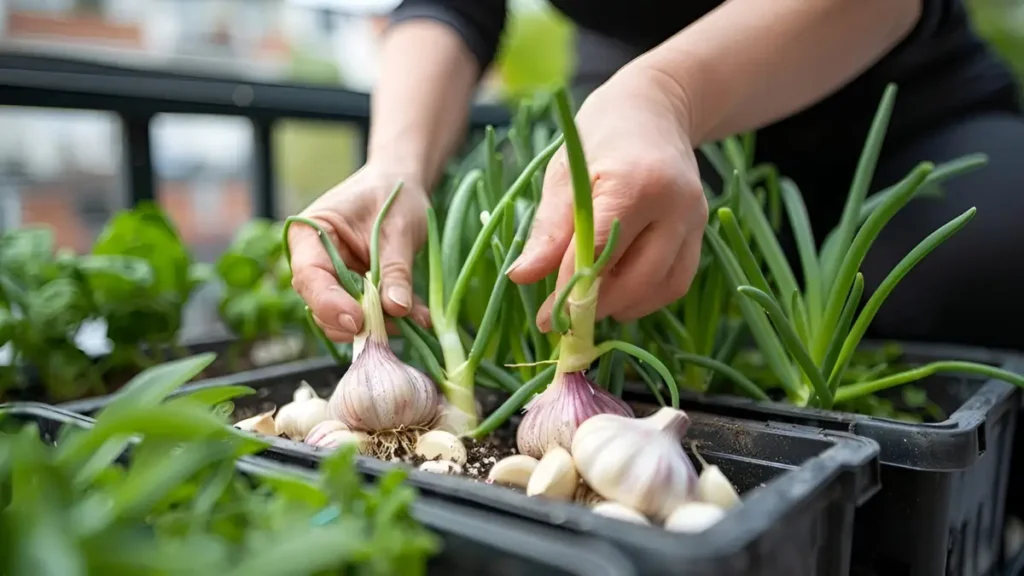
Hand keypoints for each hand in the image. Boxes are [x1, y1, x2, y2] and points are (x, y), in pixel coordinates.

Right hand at [287, 164, 431, 341]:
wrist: (402, 188)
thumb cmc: (393, 196)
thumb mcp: (399, 229)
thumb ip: (395, 268)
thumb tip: (396, 308)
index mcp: (308, 234)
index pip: (309, 276)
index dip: (329, 303)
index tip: (357, 320)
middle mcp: (314, 261)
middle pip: (321, 306)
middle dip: (357, 321)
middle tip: (395, 323)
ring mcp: (333, 280)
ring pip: (343, 318)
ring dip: (379, 324)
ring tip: (415, 318)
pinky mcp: (355, 293)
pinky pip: (368, 315)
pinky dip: (393, 319)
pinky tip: (421, 317)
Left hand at [507, 67, 708, 330]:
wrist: (654, 109)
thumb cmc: (599, 138)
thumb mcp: (564, 175)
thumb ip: (548, 229)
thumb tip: (521, 277)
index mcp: (636, 183)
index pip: (600, 252)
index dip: (570, 291)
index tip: (545, 318)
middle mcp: (674, 205)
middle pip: (637, 278)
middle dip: (597, 306)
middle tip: (563, 319)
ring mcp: (694, 219)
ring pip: (662, 287)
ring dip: (623, 306)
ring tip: (589, 303)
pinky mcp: (700, 232)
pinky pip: (676, 281)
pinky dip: (646, 297)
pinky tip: (618, 293)